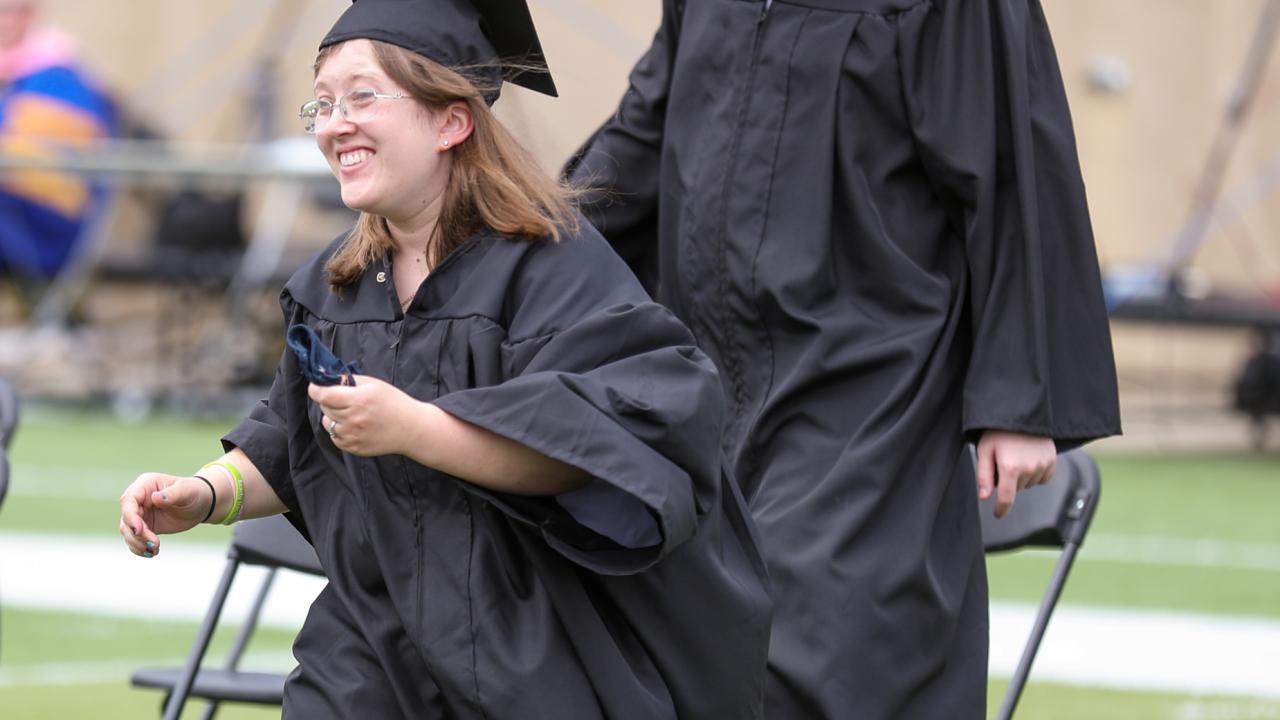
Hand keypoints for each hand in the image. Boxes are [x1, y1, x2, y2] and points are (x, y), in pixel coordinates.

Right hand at [119, 473, 212, 556]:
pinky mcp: (144, 526)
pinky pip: (135, 539)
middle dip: (137, 534)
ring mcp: (140, 514)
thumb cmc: (194, 492)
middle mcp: (139, 499)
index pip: (128, 500)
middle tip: (155, 544)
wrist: (201, 504)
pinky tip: (153, 553)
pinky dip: (140, 548)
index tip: (139, 530)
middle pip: (126, 519)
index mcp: (145, 485)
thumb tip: (155, 498)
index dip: (130, 516)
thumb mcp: (186, 491)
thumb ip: (172, 494)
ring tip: (154, 550)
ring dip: (138, 543)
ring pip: (128, 531)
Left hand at [310, 375, 425, 456]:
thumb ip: (348, 380)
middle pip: (324, 407)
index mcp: (359, 400)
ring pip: (327, 423)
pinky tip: (355, 426)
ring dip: (333, 416)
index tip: (316, 386)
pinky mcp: (353, 448)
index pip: (323, 395)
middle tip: (344, 399)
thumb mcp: (373, 384)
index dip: (315, 389)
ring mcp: (352, 436)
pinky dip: (339, 430)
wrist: (410, 428)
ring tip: (351, 414)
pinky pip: (334, 436)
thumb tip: (326, 378)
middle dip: (329, 400)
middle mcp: (353, 419)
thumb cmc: (393, 402)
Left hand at [975, 431, 1055, 518]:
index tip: (997, 514)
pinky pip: (1043, 478)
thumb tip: (985, 497)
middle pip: (1016, 489)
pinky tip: (1028, 459)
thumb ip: (984, 476)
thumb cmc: (999, 431)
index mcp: (1010, 468)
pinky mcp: (1052, 461)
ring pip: (1029, 484)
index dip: (1001, 510)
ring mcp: (1043, 465)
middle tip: (1003, 461)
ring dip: (1022, 477)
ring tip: (1016, 456)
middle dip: (1008, 481)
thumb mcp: (985, 450)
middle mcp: (1029, 469)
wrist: (1022, 413)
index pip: (1006, 499)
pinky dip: (1035, 474)